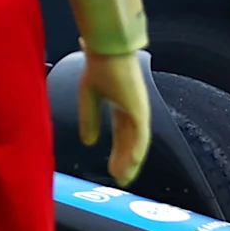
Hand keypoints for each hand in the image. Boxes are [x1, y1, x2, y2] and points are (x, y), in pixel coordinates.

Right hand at [76, 51, 150, 184]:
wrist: (105, 50)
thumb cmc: (98, 66)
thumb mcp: (88, 97)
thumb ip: (89, 119)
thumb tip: (88, 142)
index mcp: (121, 106)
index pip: (122, 136)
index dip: (117, 155)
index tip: (112, 171)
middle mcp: (132, 111)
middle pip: (131, 143)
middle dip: (125, 163)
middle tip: (121, 180)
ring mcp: (137, 110)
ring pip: (137, 142)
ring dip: (131, 161)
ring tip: (124, 177)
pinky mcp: (139, 108)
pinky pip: (141, 133)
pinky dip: (137, 148)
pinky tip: (133, 162)